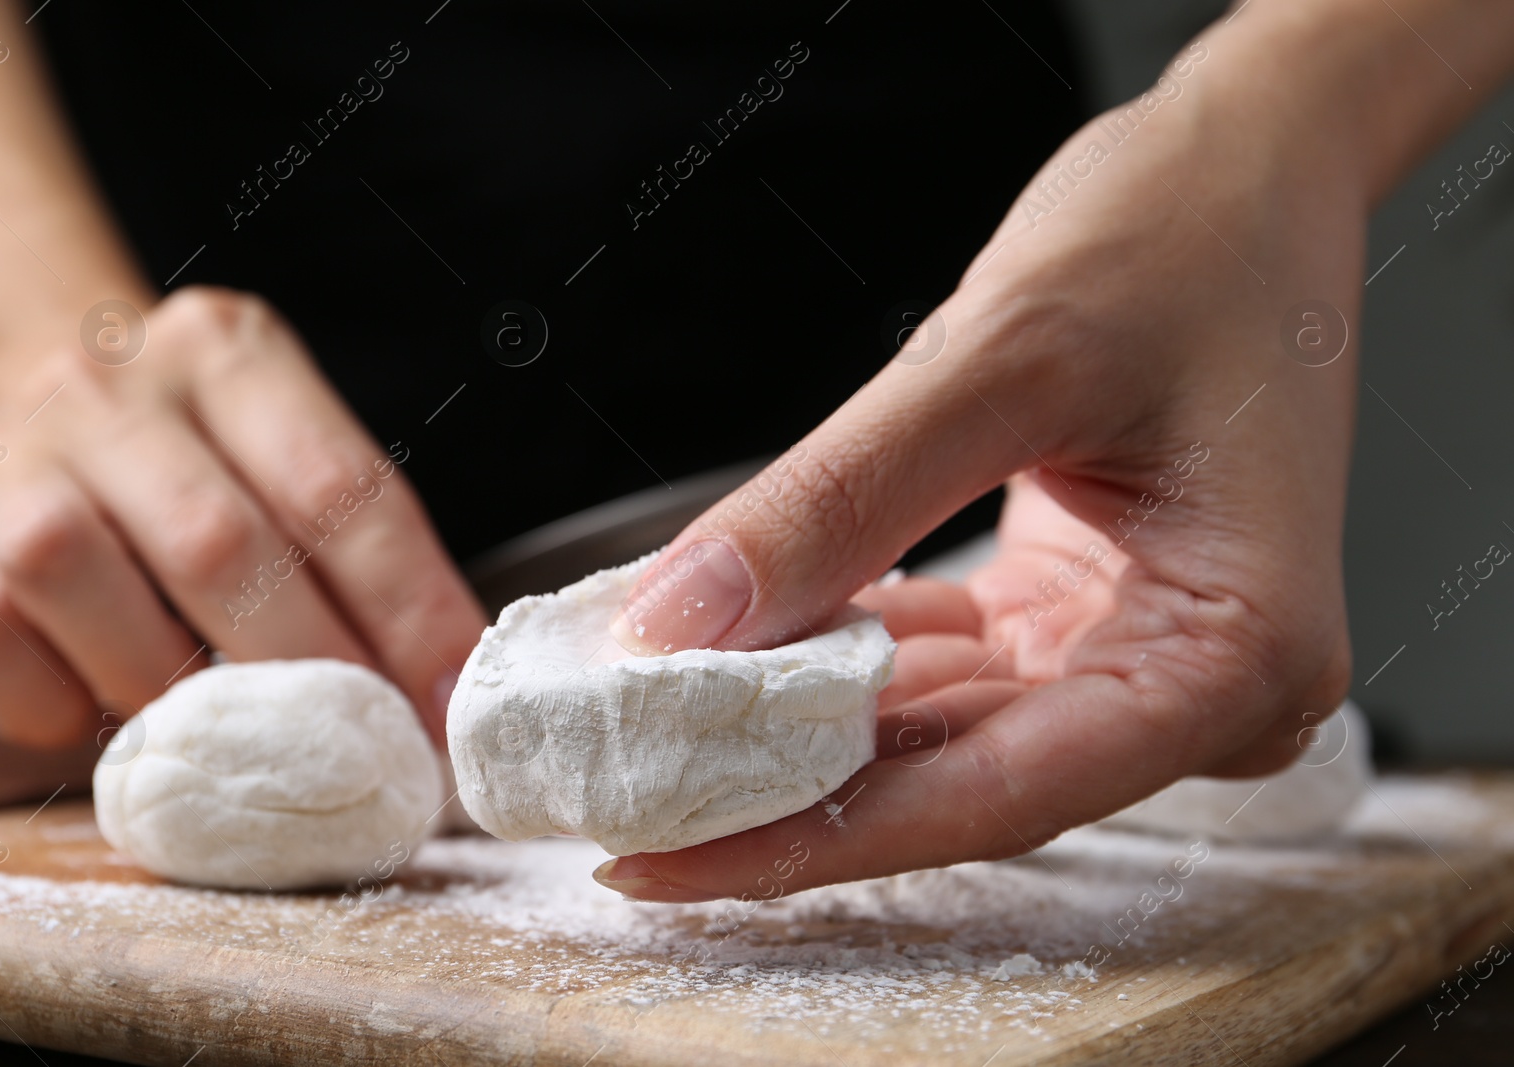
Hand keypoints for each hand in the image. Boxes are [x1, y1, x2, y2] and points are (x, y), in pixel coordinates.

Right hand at [0, 287, 484, 747]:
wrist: (29, 397)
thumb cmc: (202, 455)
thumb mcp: (285, 447)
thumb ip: (355, 543)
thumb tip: (442, 688)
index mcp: (230, 351)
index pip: (339, 488)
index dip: (408, 610)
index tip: (452, 700)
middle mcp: (113, 387)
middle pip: (220, 544)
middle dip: (309, 668)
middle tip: (365, 749)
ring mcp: (14, 457)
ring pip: (81, 576)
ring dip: (169, 682)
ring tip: (225, 728)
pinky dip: (58, 700)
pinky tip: (106, 708)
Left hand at [593, 19, 1374, 899]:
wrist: (1249, 169)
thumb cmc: (1184, 237)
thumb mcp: (1003, 359)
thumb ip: (840, 502)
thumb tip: (680, 624)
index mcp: (1235, 656)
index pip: (995, 797)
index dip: (812, 840)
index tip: (660, 861)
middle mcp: (1198, 687)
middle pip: (957, 781)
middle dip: (784, 791)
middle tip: (621, 799)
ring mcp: (1137, 655)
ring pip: (936, 732)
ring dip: (794, 727)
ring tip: (648, 728)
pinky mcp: (1078, 616)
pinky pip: (938, 666)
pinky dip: (833, 657)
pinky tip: (732, 649)